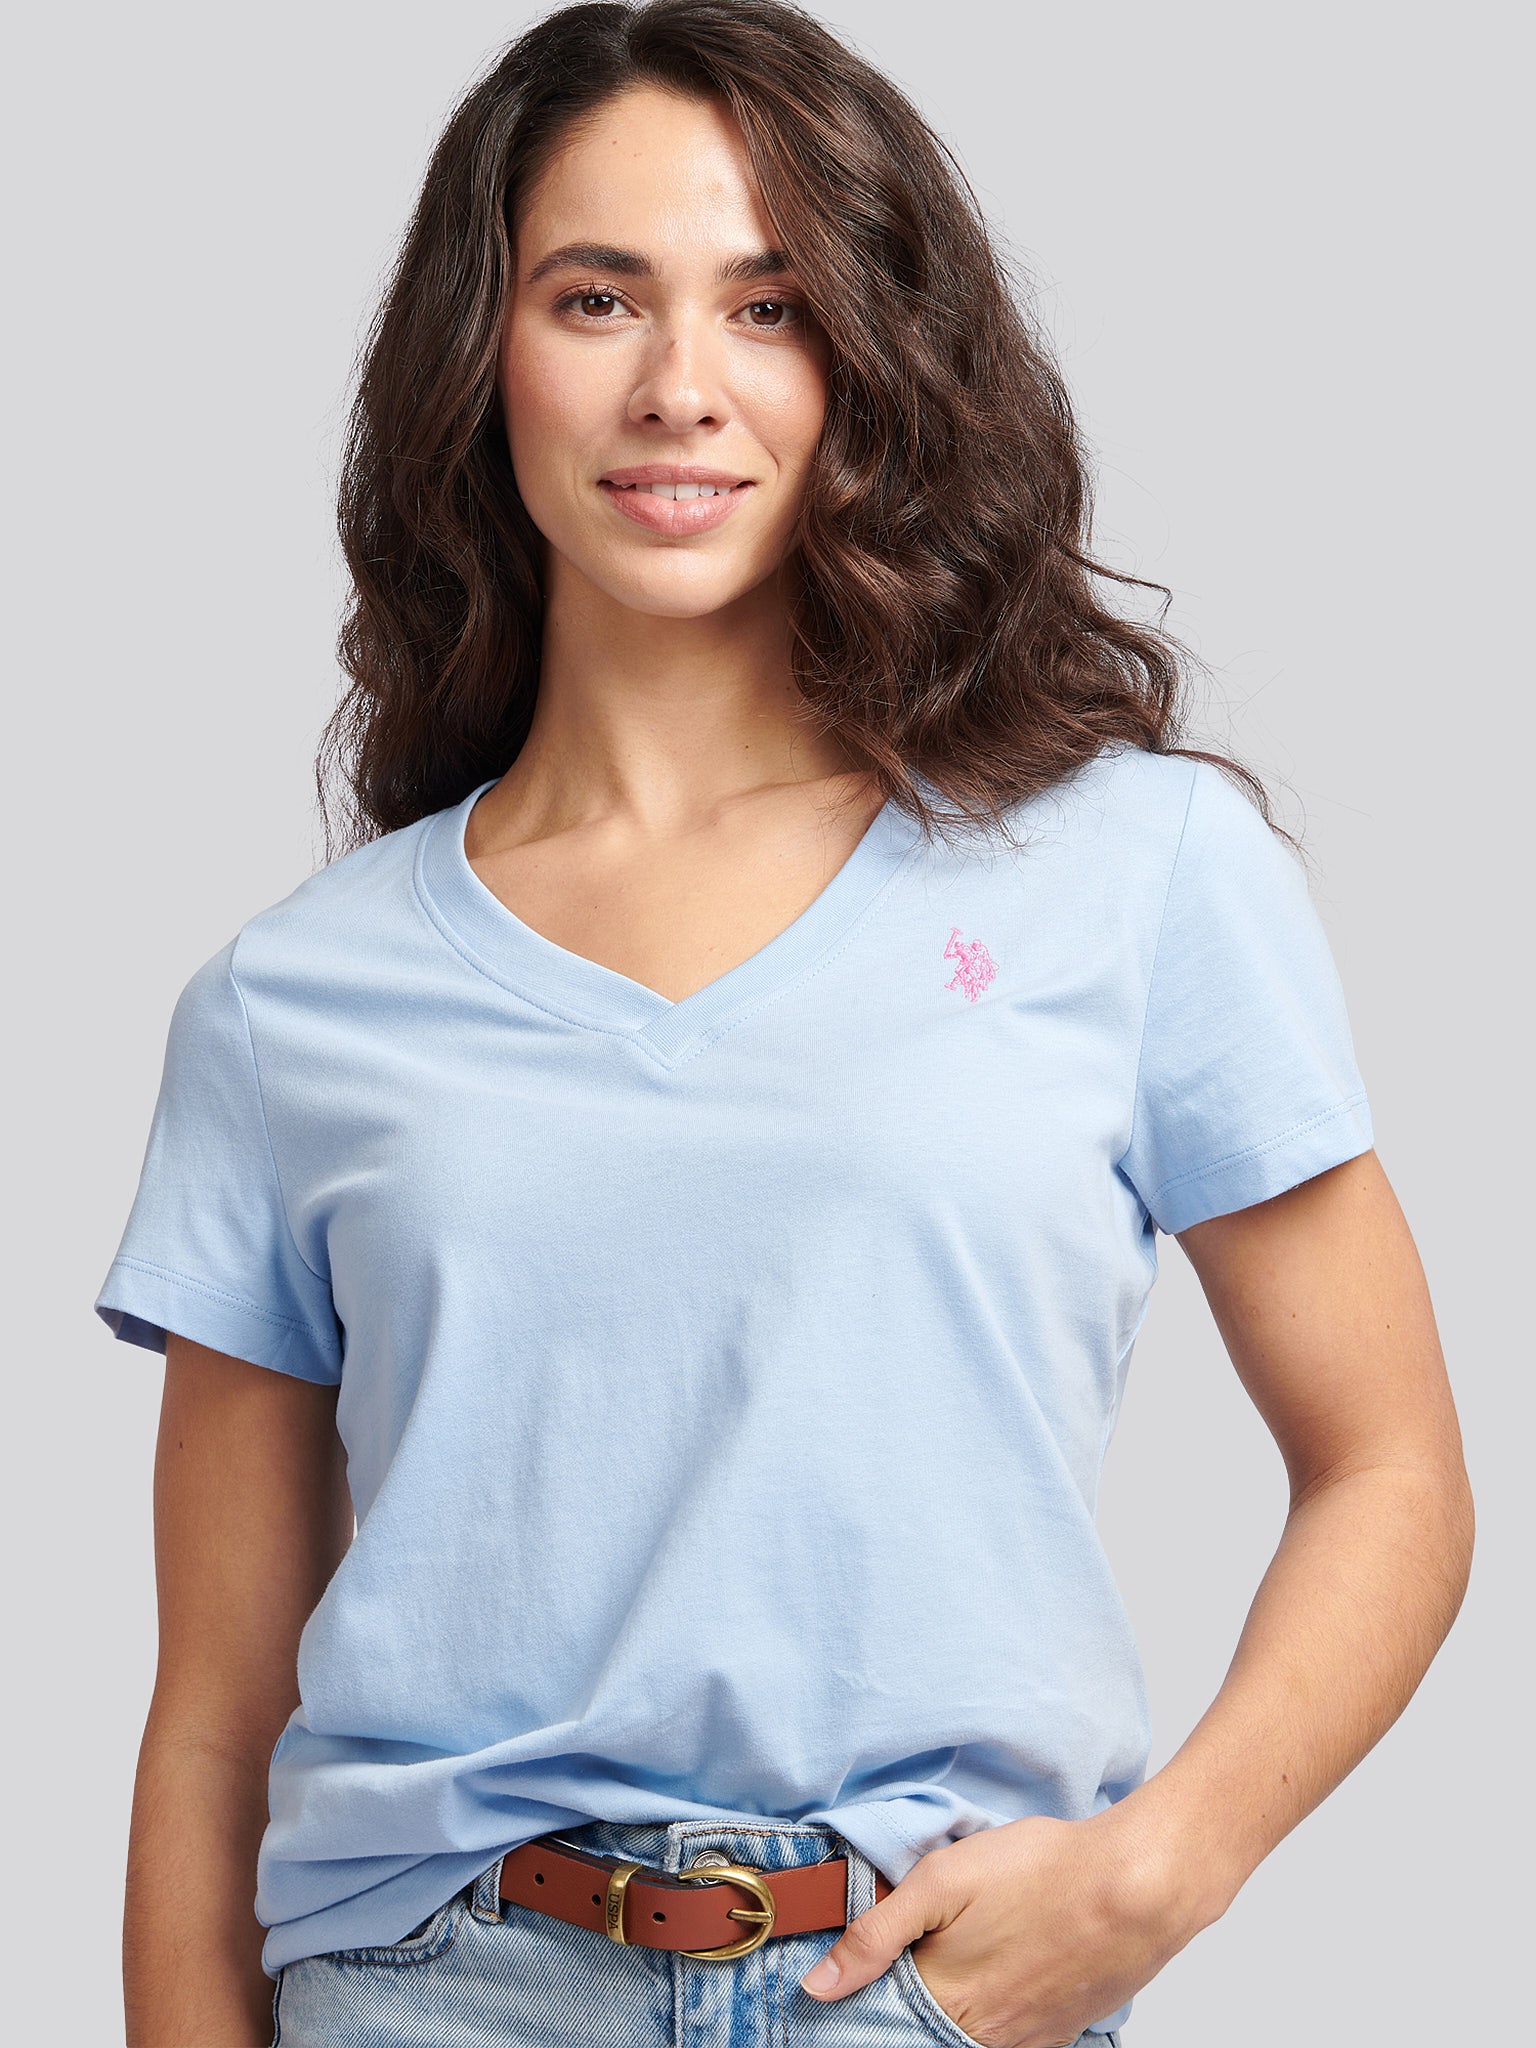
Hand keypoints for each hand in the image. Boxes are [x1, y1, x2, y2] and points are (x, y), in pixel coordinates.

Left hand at [799, 1810, 1209, 2047]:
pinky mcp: (1059, 2031)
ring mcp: (1025, 2039)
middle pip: (924, 2034)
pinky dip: (989, 2016)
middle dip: (903, 2010)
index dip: (863, 2001)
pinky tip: (995, 1977)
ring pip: (965, 2038)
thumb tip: (818, 1987)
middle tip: (908, 1969)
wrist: (1136, 1888)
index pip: (881, 2022)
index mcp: (945, 1999)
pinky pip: (1008, 2038)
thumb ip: (875, 1936)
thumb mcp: (942, 1880)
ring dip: (948, 2012)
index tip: (845, 1990)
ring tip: (954, 1966)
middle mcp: (982, 2034)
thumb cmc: (1042, 1871)